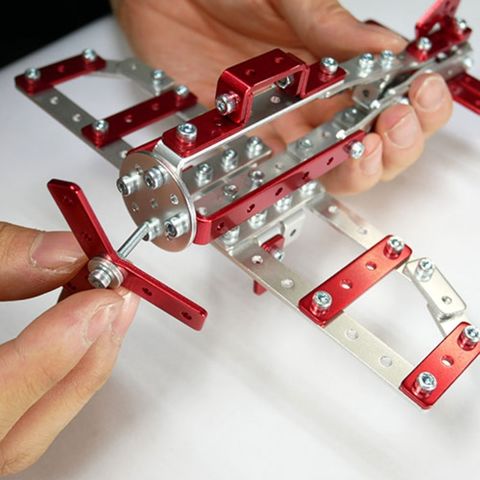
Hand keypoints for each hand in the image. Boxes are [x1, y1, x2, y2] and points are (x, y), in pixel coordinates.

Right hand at [0, 223, 138, 474]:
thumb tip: (61, 251)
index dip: (58, 348)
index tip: (99, 298)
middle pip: (24, 433)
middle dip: (87, 359)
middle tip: (117, 300)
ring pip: (30, 434)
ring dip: (79, 369)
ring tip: (103, 311)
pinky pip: (24, 422)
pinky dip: (57, 379)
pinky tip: (72, 339)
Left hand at [112, 0, 452, 193]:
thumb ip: (329, 21)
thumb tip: (387, 45)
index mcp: (333, 56)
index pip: (389, 92)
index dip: (413, 102)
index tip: (415, 96)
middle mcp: (312, 94)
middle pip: (370, 138)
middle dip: (395, 143)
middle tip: (390, 127)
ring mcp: (280, 119)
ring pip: (330, 164)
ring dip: (354, 169)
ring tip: (361, 151)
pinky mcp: (244, 137)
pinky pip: (275, 170)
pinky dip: (294, 178)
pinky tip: (306, 170)